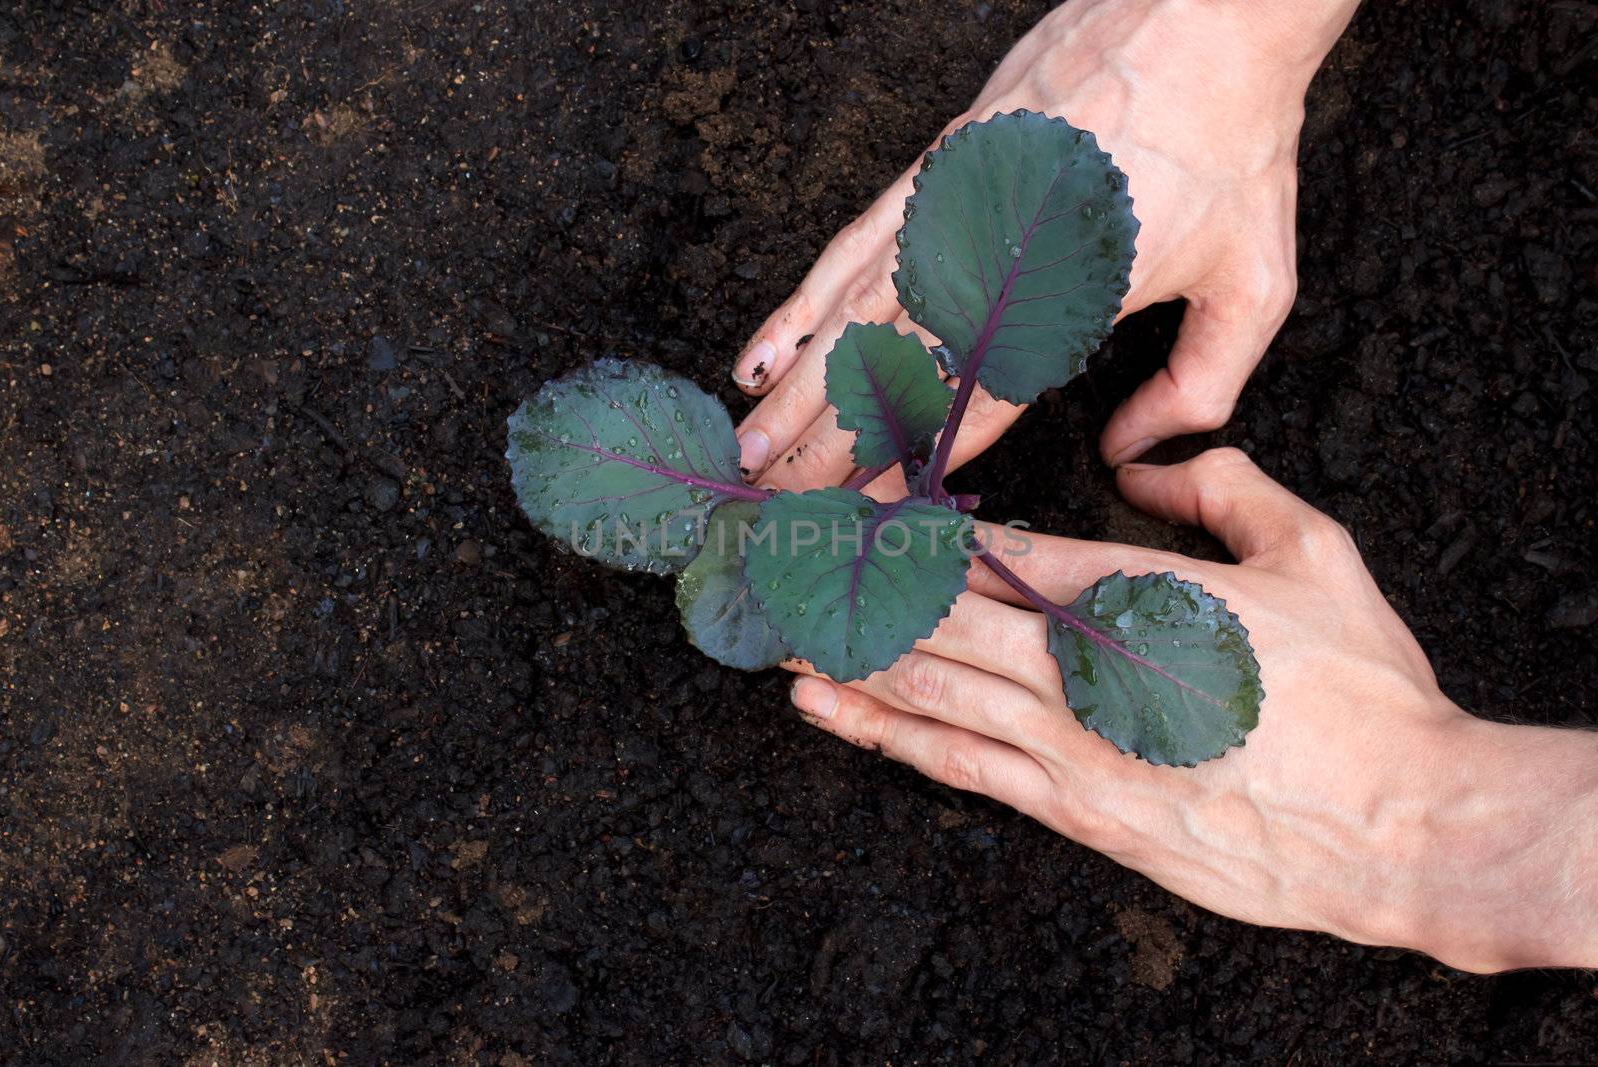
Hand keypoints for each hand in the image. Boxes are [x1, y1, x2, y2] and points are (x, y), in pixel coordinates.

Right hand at [731, 0, 1359, 486]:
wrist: (1205, 13)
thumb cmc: (1232, 145)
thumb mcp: (1254, 280)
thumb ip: (1200, 384)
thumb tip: (1130, 452)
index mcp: (1066, 299)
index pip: (970, 406)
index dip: (908, 464)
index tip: (860, 513)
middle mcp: (993, 259)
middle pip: (890, 371)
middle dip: (825, 445)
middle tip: (772, 502)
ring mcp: (950, 208)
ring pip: (852, 316)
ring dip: (795, 390)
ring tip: (749, 446)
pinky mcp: (933, 168)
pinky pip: (850, 248)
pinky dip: (798, 305)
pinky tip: (764, 350)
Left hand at [785, 449, 1597, 972]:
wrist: (1403, 824)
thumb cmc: (1366, 691)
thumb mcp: (1316, 554)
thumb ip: (1228, 492)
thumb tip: (1157, 462)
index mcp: (1136, 593)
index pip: (996, 551)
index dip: (910, 527)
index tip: (845, 507)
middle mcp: (1084, 667)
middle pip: (938, 614)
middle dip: (851, 584)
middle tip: (772, 558)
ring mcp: (1071, 745)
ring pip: (929, 687)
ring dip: (844, 653)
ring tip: (768, 626)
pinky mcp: (1076, 812)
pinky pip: (958, 764)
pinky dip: (887, 731)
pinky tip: (830, 709)